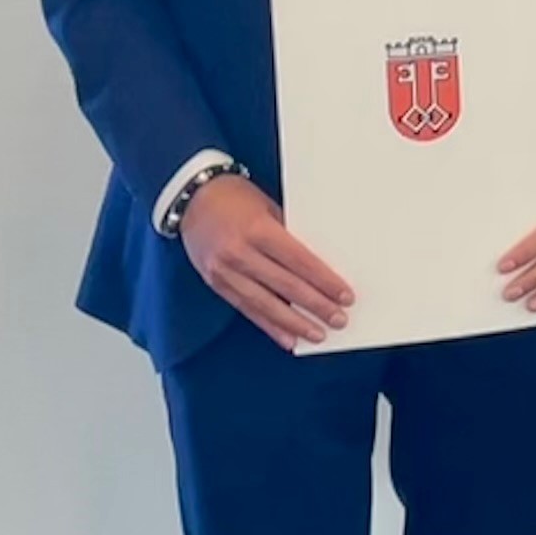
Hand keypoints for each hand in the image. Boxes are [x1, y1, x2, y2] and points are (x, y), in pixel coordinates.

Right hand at [181, 173, 354, 349]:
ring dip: (294, 323)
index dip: (324, 281)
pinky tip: (288, 338)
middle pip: (286, 285)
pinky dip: (269, 326)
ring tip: (317, 334)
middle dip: (316, 305)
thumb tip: (318, 266)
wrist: (191, 197)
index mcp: (257, 229)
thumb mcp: (268, 206)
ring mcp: (224, 271)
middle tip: (339, 319)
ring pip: (266, 304)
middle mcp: (239, 252)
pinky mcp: (216, 283)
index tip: (345, 296)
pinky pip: (246, 309)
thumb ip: (289, 235)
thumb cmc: (234, 196)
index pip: (298, 261)